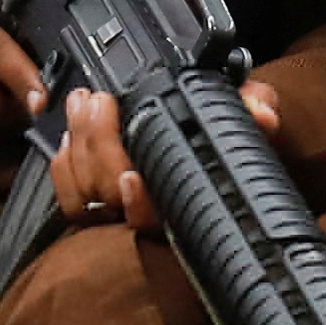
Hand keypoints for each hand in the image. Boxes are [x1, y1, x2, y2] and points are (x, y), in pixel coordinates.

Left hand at [43, 79, 278, 232]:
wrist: (212, 166)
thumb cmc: (227, 148)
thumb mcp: (246, 126)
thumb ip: (254, 114)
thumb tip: (262, 114)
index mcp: (186, 207)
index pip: (160, 223)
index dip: (140, 206)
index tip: (130, 177)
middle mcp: (154, 221)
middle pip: (113, 198)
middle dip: (98, 144)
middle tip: (98, 100)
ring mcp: (122, 220)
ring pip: (88, 198)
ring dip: (79, 146)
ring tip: (82, 104)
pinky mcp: (98, 213)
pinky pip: (71, 205)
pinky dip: (63, 172)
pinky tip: (66, 141)